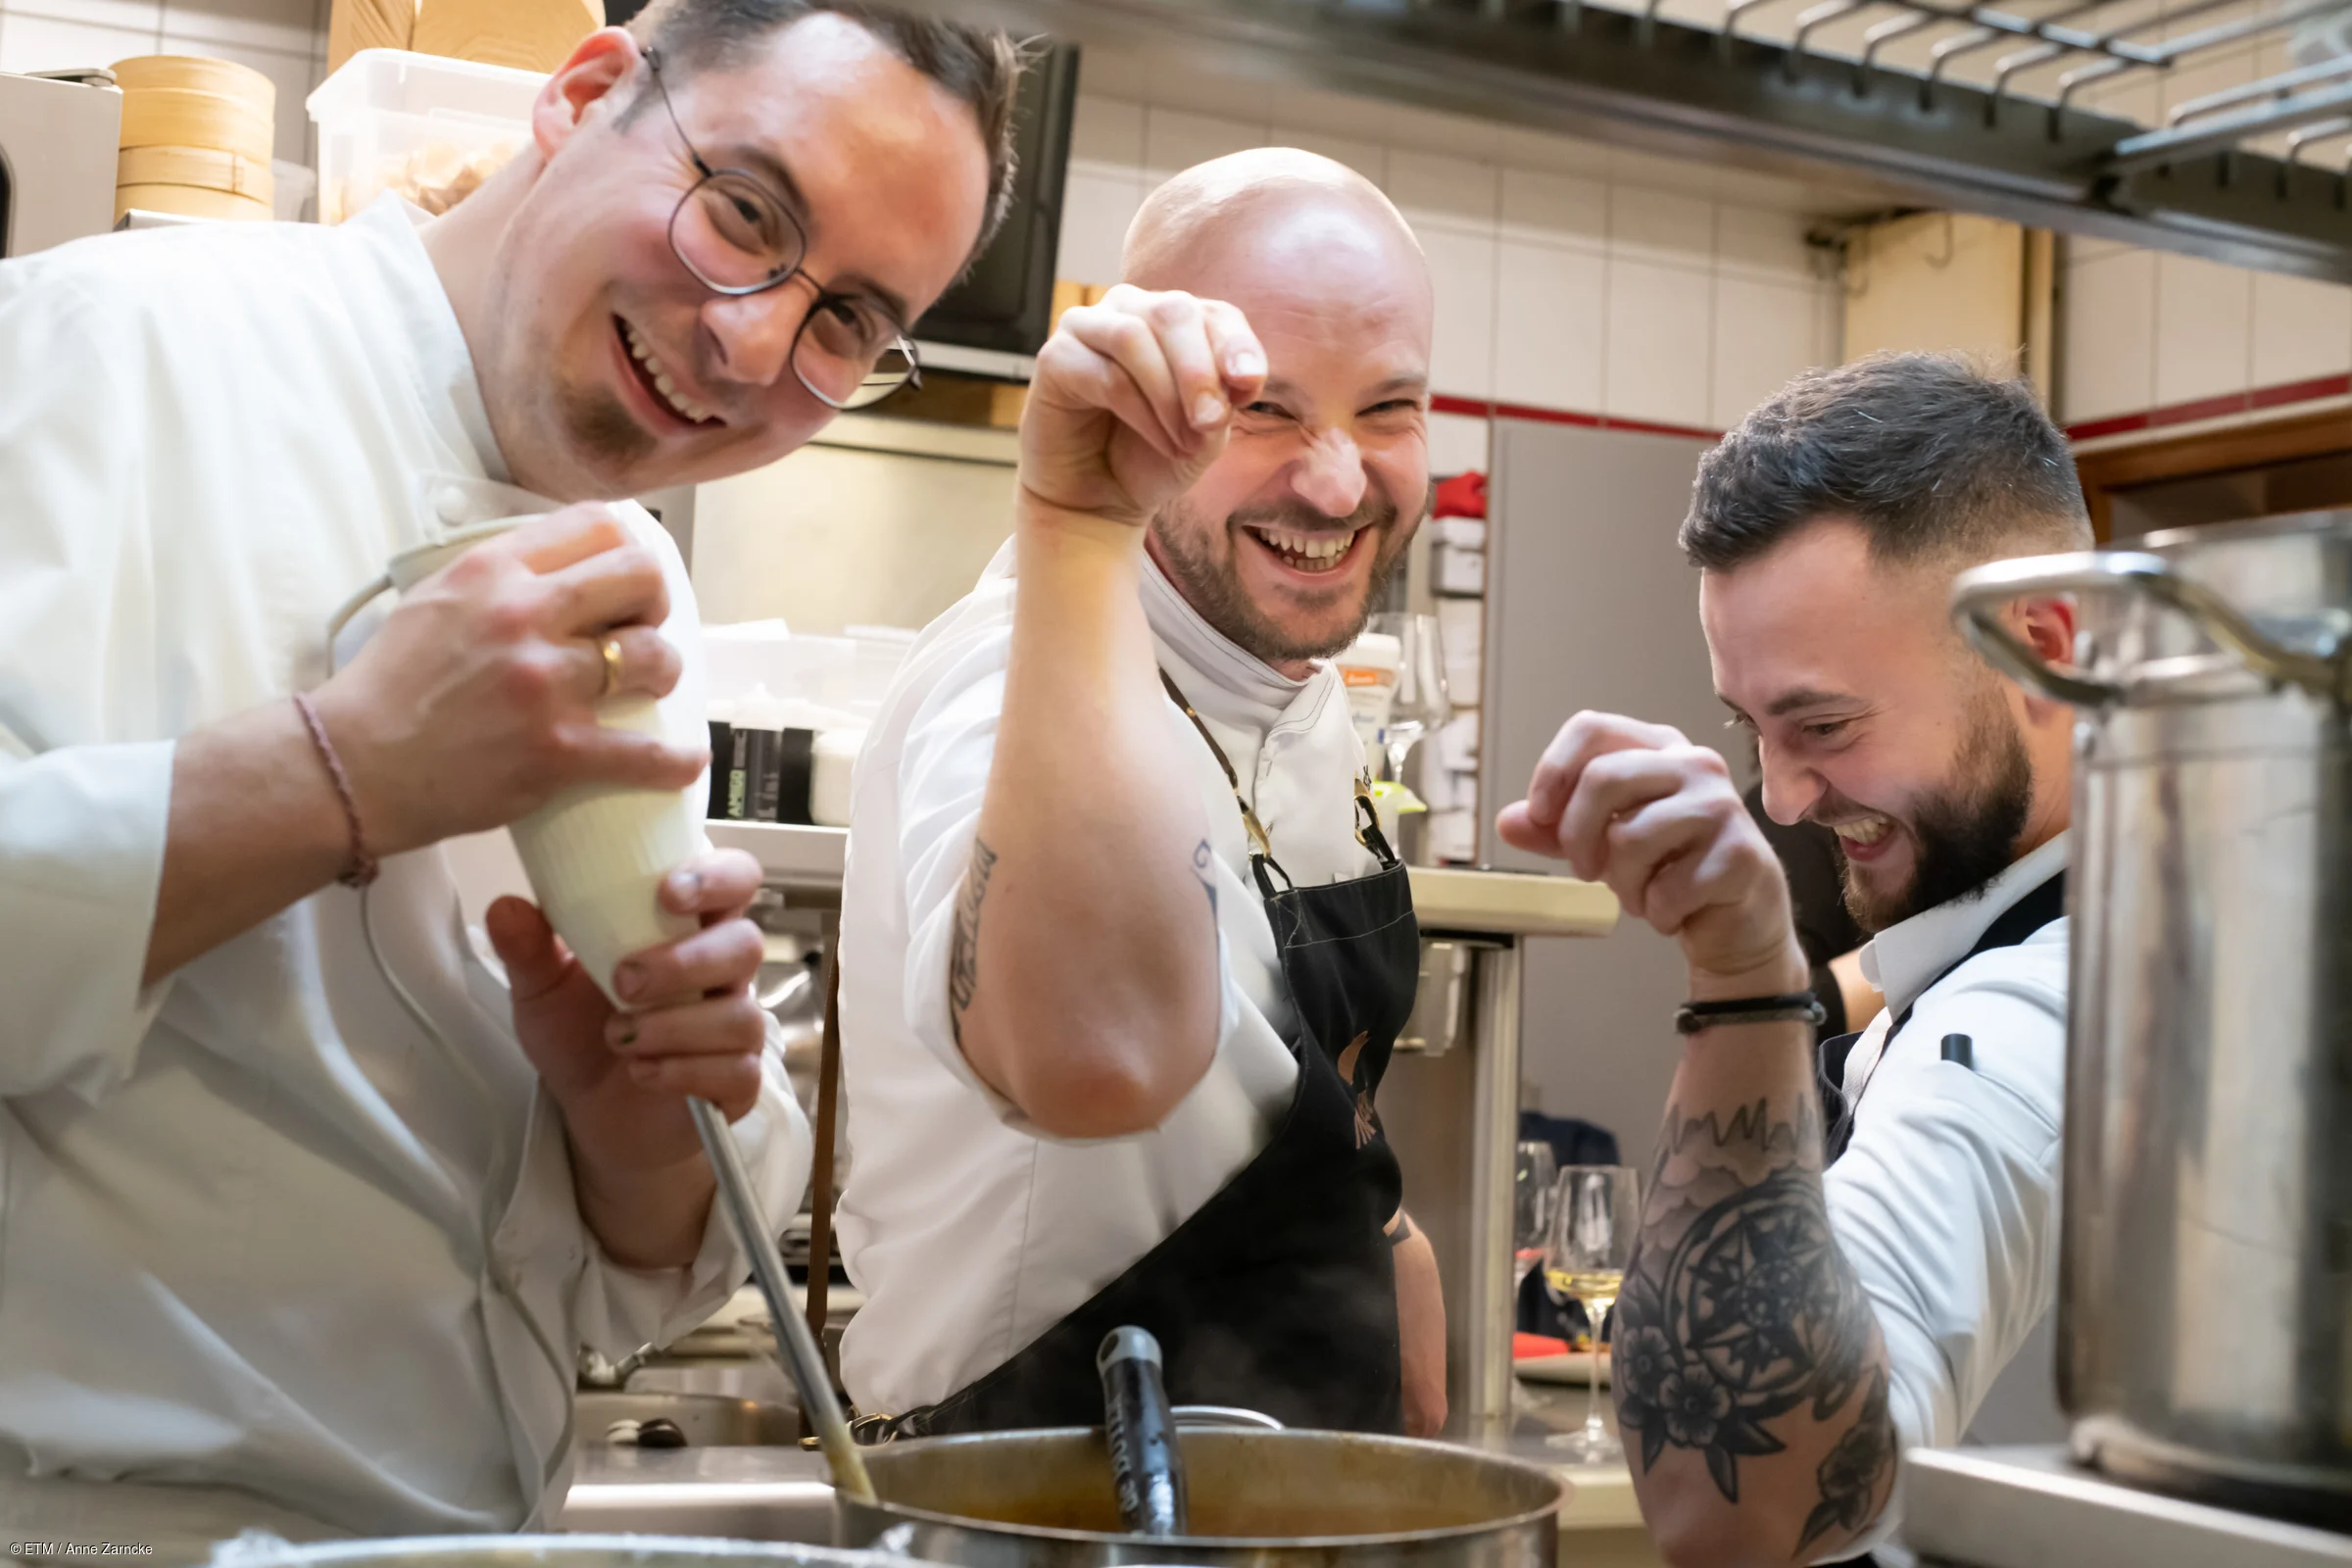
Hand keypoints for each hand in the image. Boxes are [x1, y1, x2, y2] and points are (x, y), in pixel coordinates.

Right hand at [314, 504, 706, 856]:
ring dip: (662, 674)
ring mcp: (545, 683)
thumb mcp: (434, 599)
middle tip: (641, 629)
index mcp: (493, 570)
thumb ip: (499, 575)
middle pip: (640, 579)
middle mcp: (524, 615)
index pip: (597, 525)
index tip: (623, 581)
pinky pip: (648, 753)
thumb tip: (561, 564)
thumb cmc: (390, 686)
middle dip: (654, 604)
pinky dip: (675, 761)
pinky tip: (685, 762)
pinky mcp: (558, 750)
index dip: (625, 550)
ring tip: (646, 689)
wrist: (353, 764)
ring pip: (653, 658)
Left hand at [490, 847, 770, 1180]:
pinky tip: (641, 1072)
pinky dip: (684, 1071)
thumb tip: (505, 908)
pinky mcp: (738, 1082)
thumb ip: (529, 947)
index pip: (736, 879)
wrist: (591, 1108)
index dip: (717, 877)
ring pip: (741, 1015)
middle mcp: (723, 971)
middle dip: (685, 962)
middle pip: (746, 944)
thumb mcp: (542, 987)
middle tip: (622, 983)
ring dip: (675, 1026)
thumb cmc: (580, 1031)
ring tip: (616, 1037)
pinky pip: (737, 1072)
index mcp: (688, 927)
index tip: (669, 893)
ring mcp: (736, 1027)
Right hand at [1019, 285, 1266, 530]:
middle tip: (1213, 422)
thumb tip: (1235, 381)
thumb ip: (1222, 401)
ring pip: (1135, 337)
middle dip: (1200, 370)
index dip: (1237, 347)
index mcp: (1175, 320)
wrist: (1102, 499)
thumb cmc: (1155, 457)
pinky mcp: (1055, 358)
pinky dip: (1142, 413)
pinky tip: (1162, 443)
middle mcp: (1131, 310)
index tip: (1248, 389)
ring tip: (1186, 443)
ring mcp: (1088, 328)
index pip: (1215, 313)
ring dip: (1168, 395)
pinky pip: (1106, 375)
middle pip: (1173, 312)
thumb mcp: (1206, 433)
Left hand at [1497, 712, 1803, 995]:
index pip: (1591, 728)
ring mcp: (1722, 806)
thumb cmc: (1668, 868)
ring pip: (1630, 839)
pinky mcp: (1742, 853)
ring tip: (1642, 894)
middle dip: (1577, 837)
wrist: (1735, 920)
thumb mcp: (1600, 844)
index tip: (1539, 815)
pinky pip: (1667, 888)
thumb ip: (1554, 830)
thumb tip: (1507, 821)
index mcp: (1658, 748)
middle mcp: (1694, 764)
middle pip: (1603, 778)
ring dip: (1623, 886)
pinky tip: (1674, 911)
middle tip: (1585, 870)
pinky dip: (1657, 913)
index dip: (1553, 770)